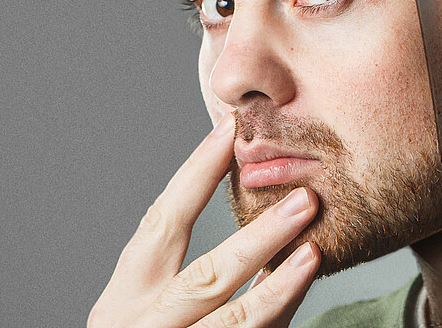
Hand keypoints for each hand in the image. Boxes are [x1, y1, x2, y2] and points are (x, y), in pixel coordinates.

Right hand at [90, 114, 321, 326]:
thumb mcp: (145, 311)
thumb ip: (186, 276)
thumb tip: (253, 213)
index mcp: (125, 298)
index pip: (160, 223)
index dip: (193, 176)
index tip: (227, 133)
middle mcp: (144, 327)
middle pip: (208, 276)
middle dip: (259, 238)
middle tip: (306, 200)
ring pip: (235, 322)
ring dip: (281, 286)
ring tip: (316, 251)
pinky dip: (279, 320)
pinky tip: (304, 292)